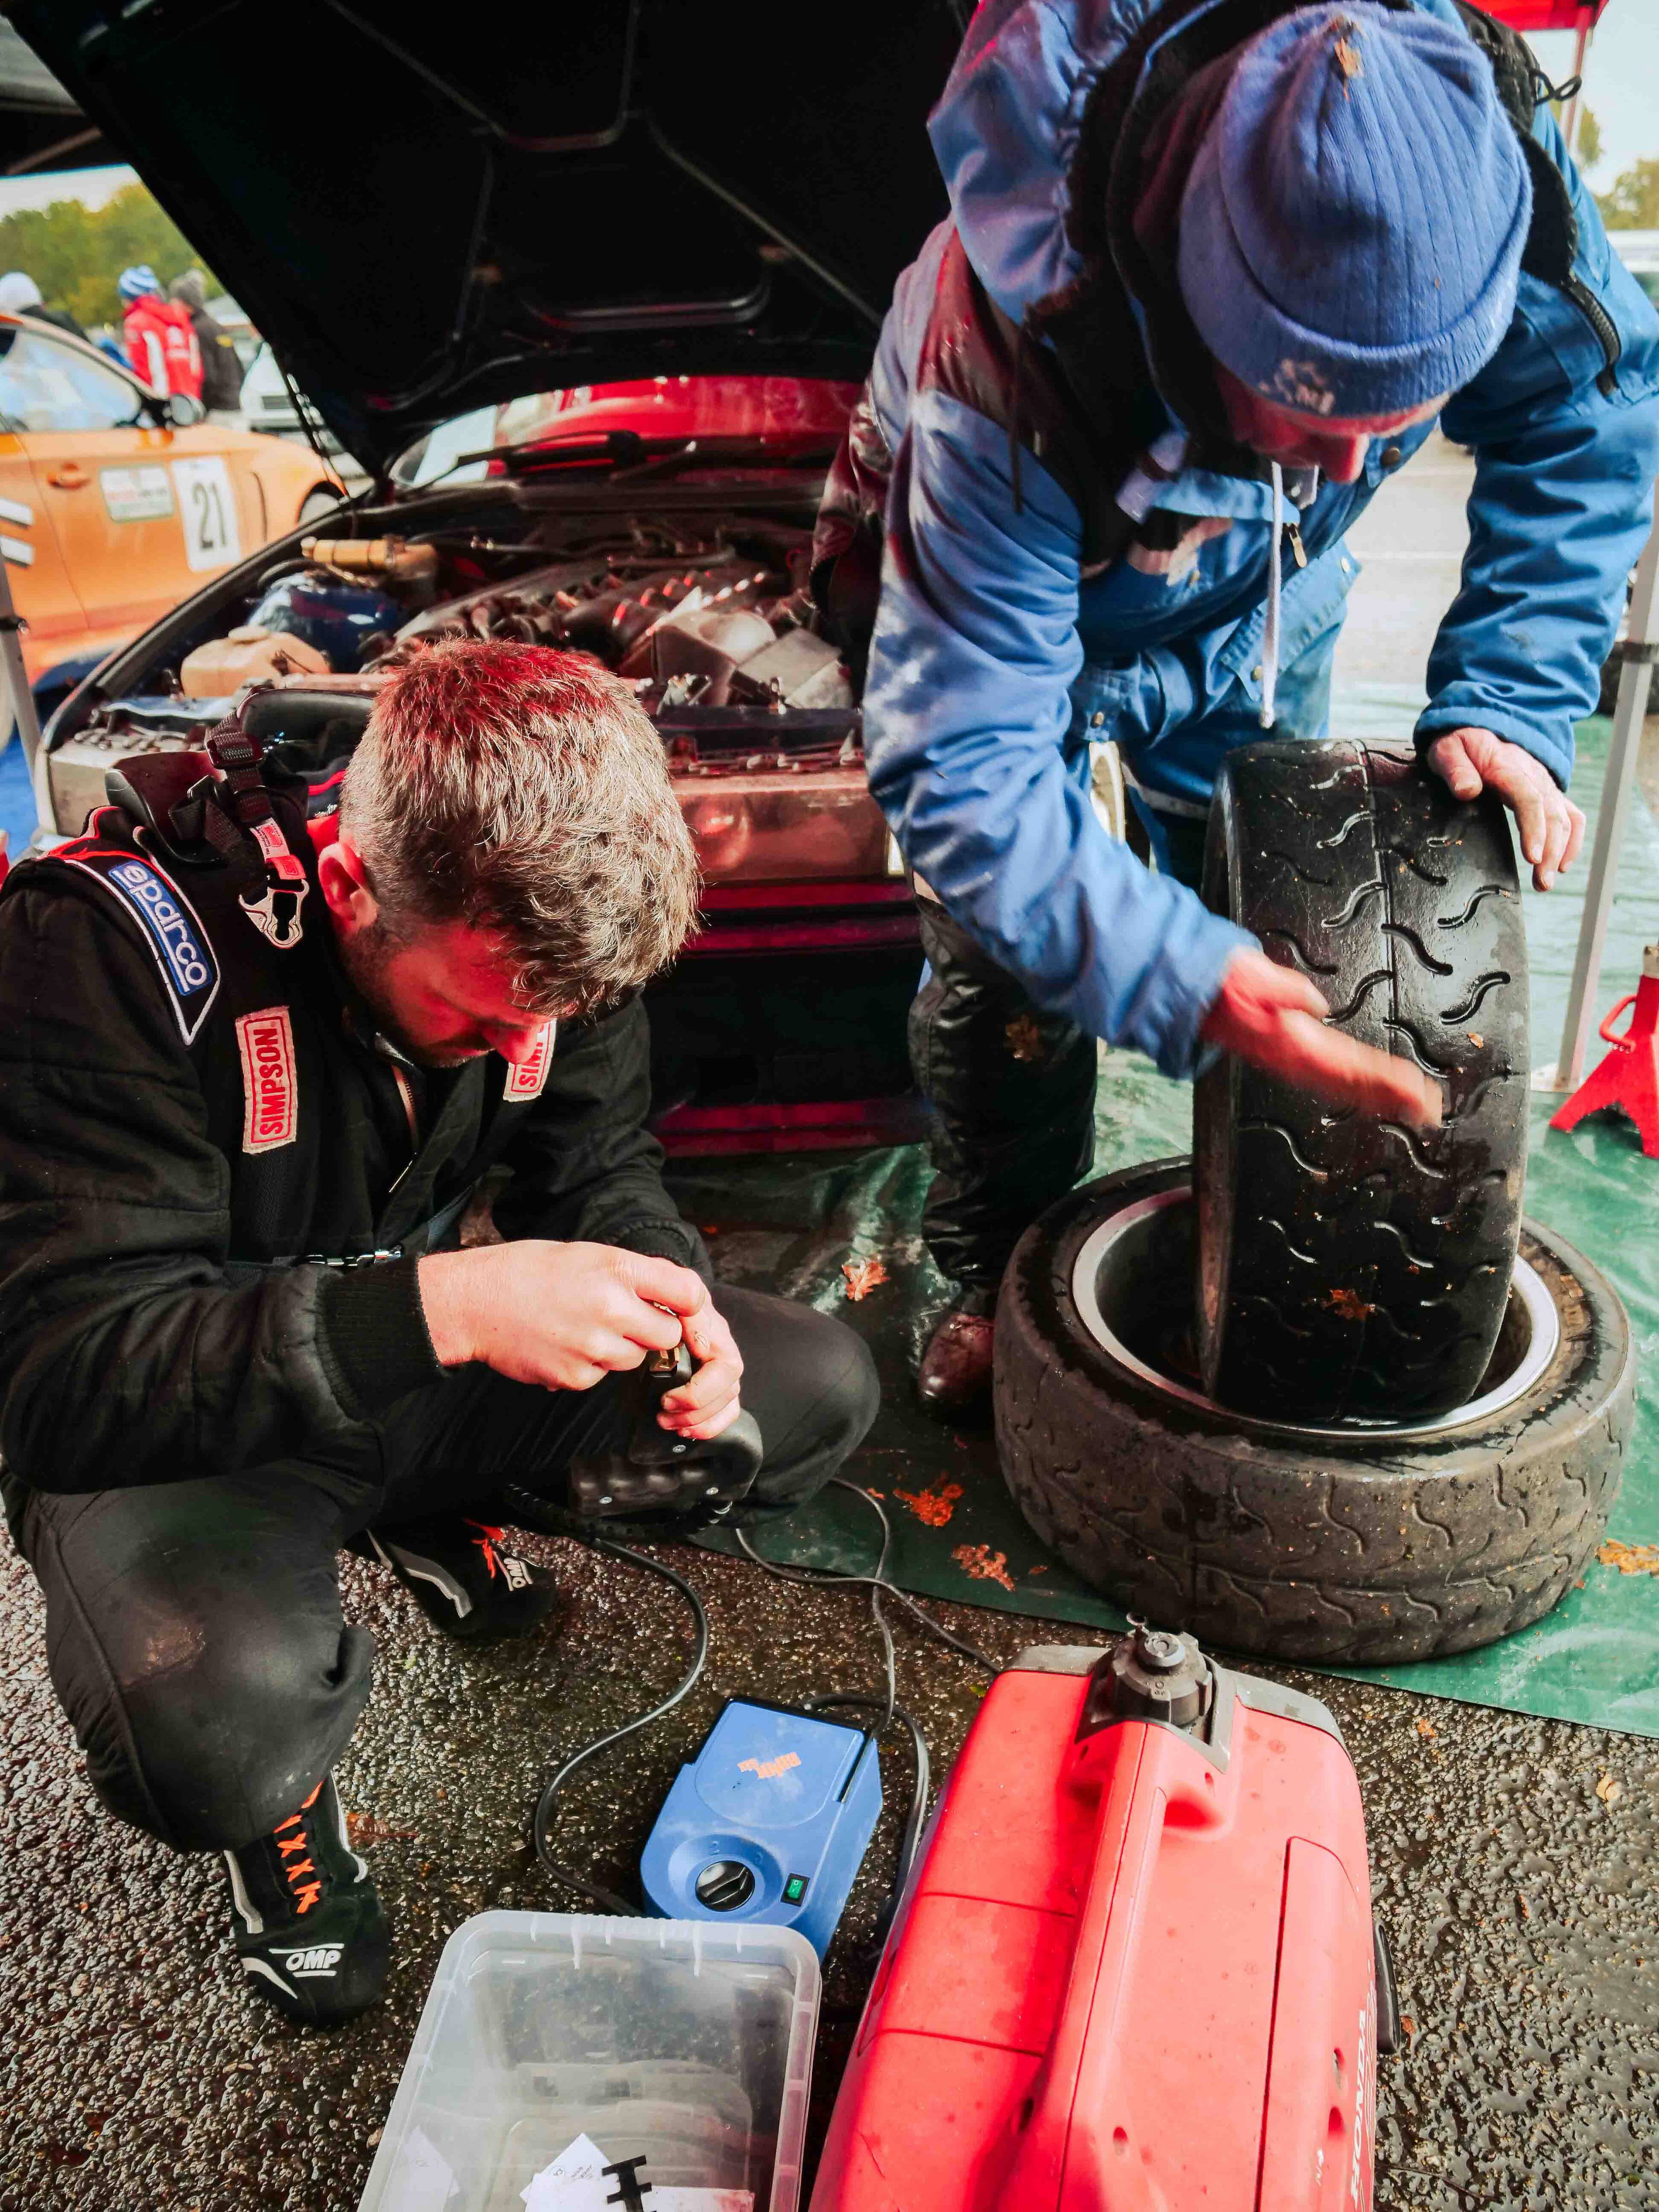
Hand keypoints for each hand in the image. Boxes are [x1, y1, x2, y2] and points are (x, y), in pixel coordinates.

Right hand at [418, 1242, 735, 1424]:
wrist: (476, 1301)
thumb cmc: (530, 1272)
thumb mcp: (589, 1255)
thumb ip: (634, 1275)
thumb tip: (678, 1296)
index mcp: (618, 1271)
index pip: (687, 1293)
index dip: (686, 1304)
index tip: (677, 1308)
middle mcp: (611, 1309)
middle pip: (667, 1336)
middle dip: (653, 1332)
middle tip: (624, 1319)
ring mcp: (594, 1347)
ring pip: (634, 1360)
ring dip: (620, 1349)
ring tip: (583, 1328)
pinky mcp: (576, 1377)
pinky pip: (602, 1376)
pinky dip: (589, 1365)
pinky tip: (563, 1344)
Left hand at [657, 1299, 744, 1440]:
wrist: (644, 1297)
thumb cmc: (652, 1298)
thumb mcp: (665, 1298)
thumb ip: (687, 1315)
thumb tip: (701, 1345)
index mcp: (713, 1329)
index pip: (726, 1367)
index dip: (700, 1390)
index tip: (667, 1398)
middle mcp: (721, 1347)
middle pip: (729, 1390)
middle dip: (696, 1409)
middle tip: (664, 1411)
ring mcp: (718, 1365)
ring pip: (729, 1402)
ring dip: (700, 1420)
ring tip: (668, 1422)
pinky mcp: (713, 1380)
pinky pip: (726, 1409)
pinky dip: (710, 1425)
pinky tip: (687, 1429)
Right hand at [1201, 947, 1442, 1125]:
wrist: (1194, 992)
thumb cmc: (1221, 984)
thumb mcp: (1247, 977)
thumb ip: (1281, 989)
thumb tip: (1316, 1004)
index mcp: (1292, 1042)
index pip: (1349, 1066)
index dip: (1385, 1080)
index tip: (1416, 1091)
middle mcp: (1296, 1057)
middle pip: (1352, 1083)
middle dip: (1393, 1097)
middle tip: (1430, 1111)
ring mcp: (1294, 1057)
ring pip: (1345, 1083)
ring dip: (1381, 1096)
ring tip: (1413, 1105)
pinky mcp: (1293, 1050)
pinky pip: (1334, 1074)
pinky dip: (1359, 1084)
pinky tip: (1373, 1088)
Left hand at [1425, 726, 1584, 890]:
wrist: (1479, 728)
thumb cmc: (1461, 744)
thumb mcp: (1447, 750)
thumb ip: (1455, 769)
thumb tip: (1467, 791)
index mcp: (1508, 769)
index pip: (1529, 799)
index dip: (1534, 828)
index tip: (1532, 857)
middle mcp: (1534, 777)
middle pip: (1551, 815)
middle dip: (1550, 851)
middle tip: (1541, 882)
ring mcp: (1545, 785)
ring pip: (1564, 818)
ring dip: (1560, 852)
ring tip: (1546, 883)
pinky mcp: (1549, 793)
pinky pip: (1571, 815)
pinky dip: (1573, 840)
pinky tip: (1563, 865)